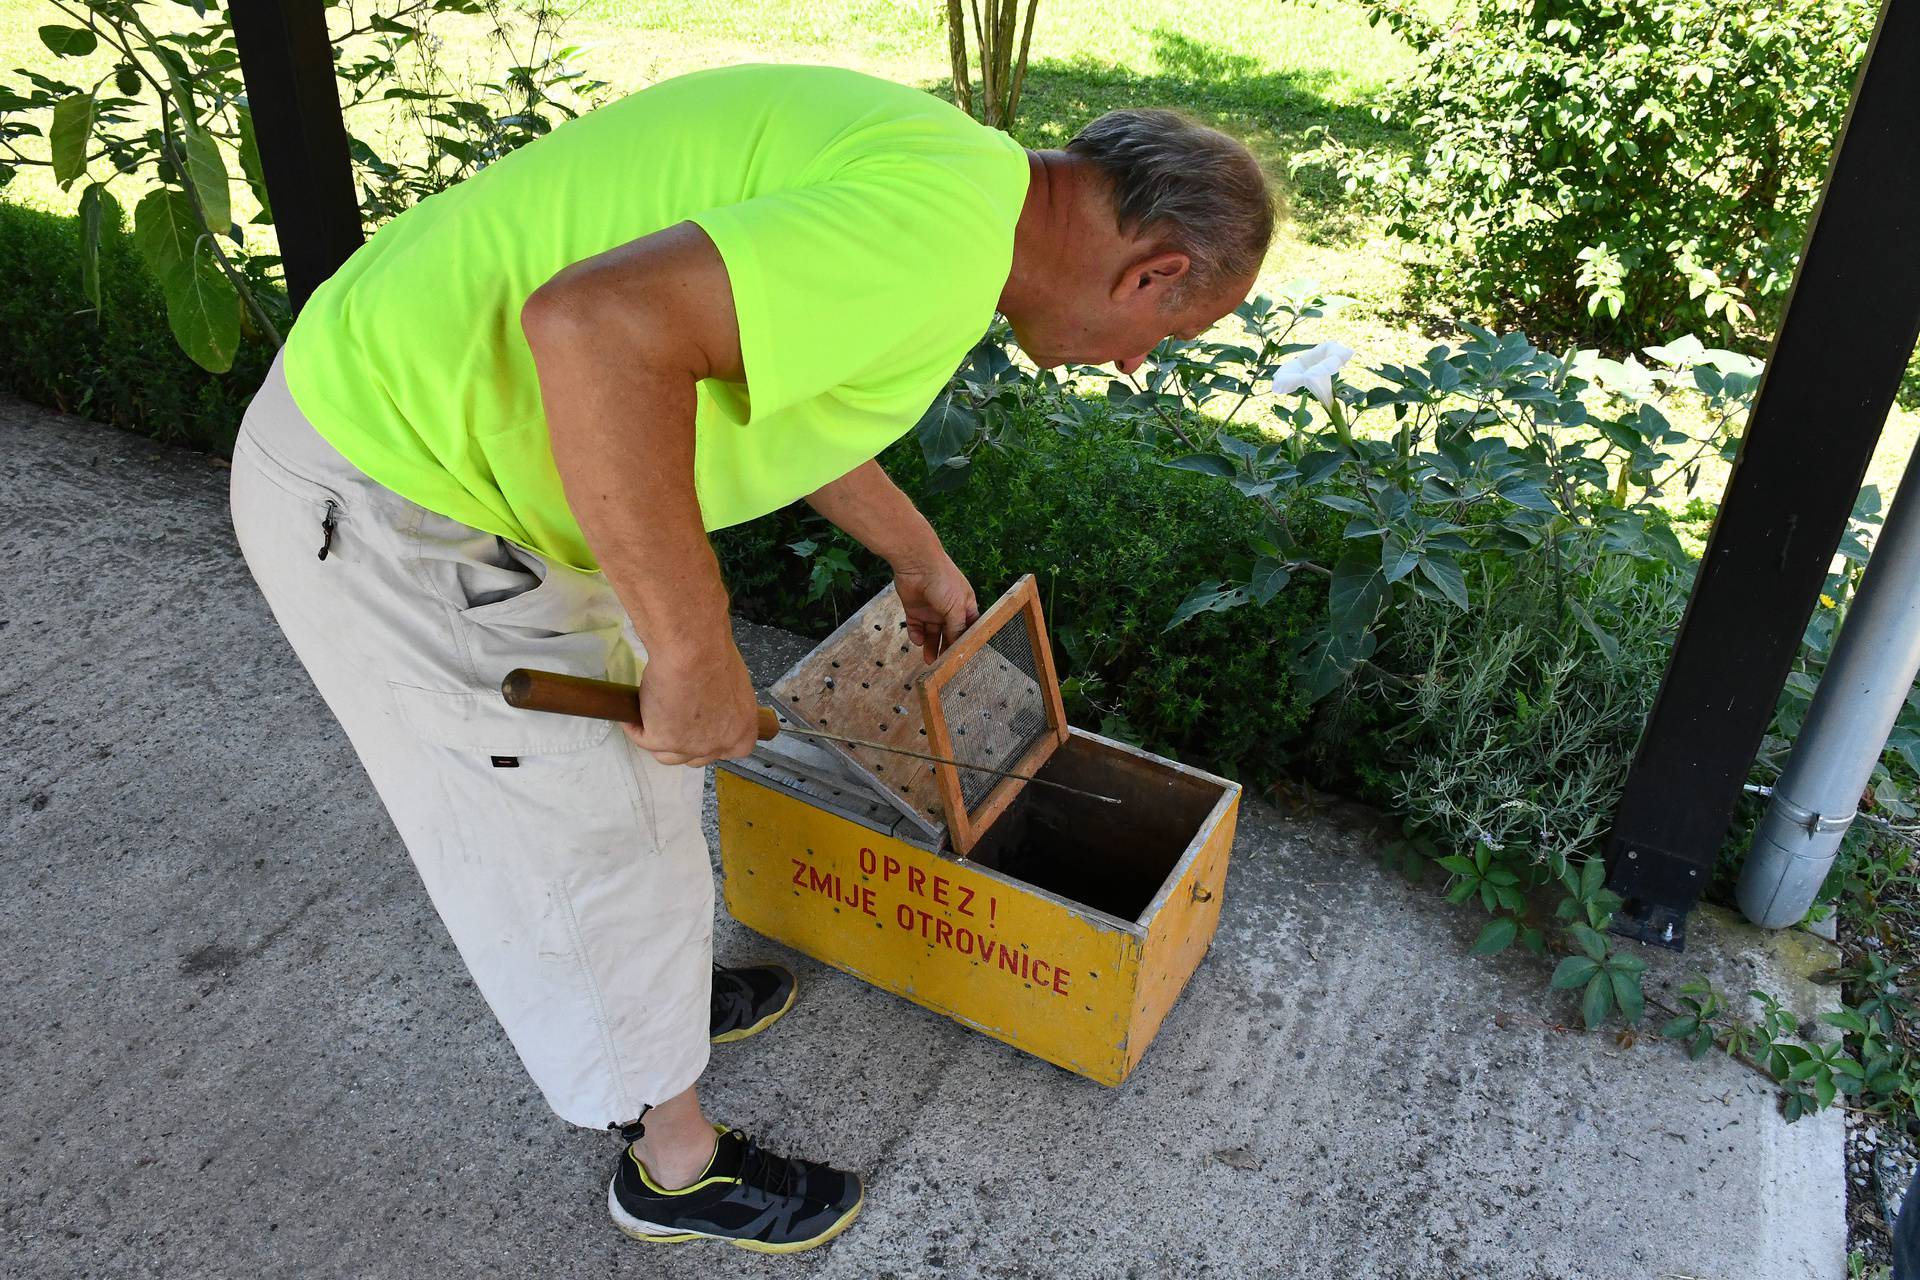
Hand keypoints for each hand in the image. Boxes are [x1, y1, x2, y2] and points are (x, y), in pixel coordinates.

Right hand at [625, 643, 759, 766]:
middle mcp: (719, 747)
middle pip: (695, 757)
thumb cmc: (715, 656)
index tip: (696, 728)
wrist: (693, 650)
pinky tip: (632, 715)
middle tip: (672, 719)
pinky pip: (641, 738)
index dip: (707, 741)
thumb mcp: (731, 688)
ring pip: (667, 755)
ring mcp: (689, 747)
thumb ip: (723, 708)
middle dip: (683, 741)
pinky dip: (634, 727)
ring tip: (651, 717)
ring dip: (658, 739)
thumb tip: (708, 708)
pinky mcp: (662, 741)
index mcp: (742, 734)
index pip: (724, 752)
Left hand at [893, 550, 978, 664]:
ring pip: (932, 633)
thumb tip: (959, 646)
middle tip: (945, 665)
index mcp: (964, 605)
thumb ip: (957, 627)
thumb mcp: (956, 606)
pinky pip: (916, 627)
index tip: (964, 657)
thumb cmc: (943, 580)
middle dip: (946, 648)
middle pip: (949, 634)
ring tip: (930, 662)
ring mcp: (931, 610)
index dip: (966, 642)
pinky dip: (916, 635)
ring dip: (931, 647)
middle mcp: (948, 609)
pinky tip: (918, 640)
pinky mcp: (914, 609)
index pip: (968, 628)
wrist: (917, 562)